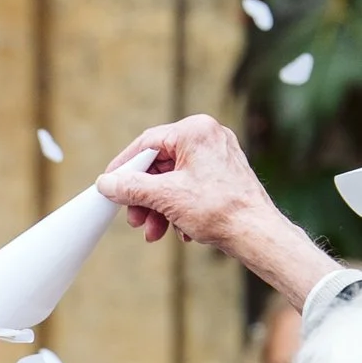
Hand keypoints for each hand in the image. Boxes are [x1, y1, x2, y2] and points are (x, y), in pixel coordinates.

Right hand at [97, 117, 336, 306]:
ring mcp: (218, 155)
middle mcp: (208, 136)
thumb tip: (106, 183)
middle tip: (134, 218)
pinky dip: (178, 207)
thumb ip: (130, 187)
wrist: (256, 232)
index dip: (124, 167)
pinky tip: (178, 229)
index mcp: (195, 130)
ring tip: (154, 231)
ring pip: (174, 179)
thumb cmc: (218, 208)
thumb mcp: (165, 197)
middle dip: (144, 196)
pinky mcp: (224, 173)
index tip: (109, 185)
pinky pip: (190, 186)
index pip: (146, 143)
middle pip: (160, 164)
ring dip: (159, 207)